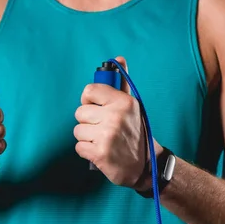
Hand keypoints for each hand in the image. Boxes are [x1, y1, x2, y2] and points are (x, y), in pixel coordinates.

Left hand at [74, 57, 156, 187]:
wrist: (146, 165)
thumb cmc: (135, 132)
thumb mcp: (132, 106)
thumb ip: (121, 83)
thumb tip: (118, 58)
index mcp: (123, 102)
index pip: (89, 91)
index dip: (89, 99)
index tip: (96, 106)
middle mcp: (115, 117)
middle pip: (80, 112)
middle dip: (88, 121)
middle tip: (103, 128)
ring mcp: (107, 136)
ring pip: (77, 130)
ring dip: (87, 137)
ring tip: (103, 140)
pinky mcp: (100, 154)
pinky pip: (79, 147)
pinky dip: (87, 151)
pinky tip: (101, 151)